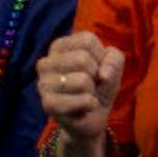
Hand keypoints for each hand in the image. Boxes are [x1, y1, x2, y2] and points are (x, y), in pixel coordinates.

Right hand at [36, 31, 123, 156]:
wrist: (93, 116)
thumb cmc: (100, 84)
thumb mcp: (113, 65)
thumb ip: (114, 58)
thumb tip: (103, 74)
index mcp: (60, 46)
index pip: (86, 40)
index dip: (100, 56)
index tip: (96, 67)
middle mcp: (46, 62)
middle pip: (82, 58)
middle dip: (95, 74)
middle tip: (90, 84)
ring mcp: (43, 83)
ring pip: (82, 80)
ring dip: (92, 91)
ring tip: (85, 95)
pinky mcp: (48, 104)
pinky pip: (80, 100)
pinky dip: (90, 104)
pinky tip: (83, 107)